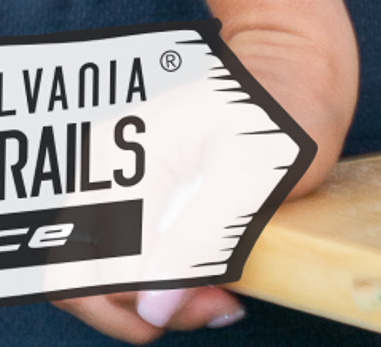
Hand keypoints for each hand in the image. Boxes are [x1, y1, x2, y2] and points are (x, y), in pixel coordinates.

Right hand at [57, 5, 359, 341]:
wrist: (293, 71)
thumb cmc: (278, 112)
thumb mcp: (247, 180)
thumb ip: (196, 245)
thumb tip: (152, 308)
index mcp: (124, 160)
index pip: (90, 272)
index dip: (138, 306)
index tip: (197, 301)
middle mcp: (108, 169)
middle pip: (87, 279)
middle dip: (145, 309)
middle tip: (209, 301)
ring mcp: (119, 178)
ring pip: (107, 275)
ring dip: (157, 300)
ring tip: (216, 290)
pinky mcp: (139, 190)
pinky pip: (129, 256)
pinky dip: (163, 280)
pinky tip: (208, 275)